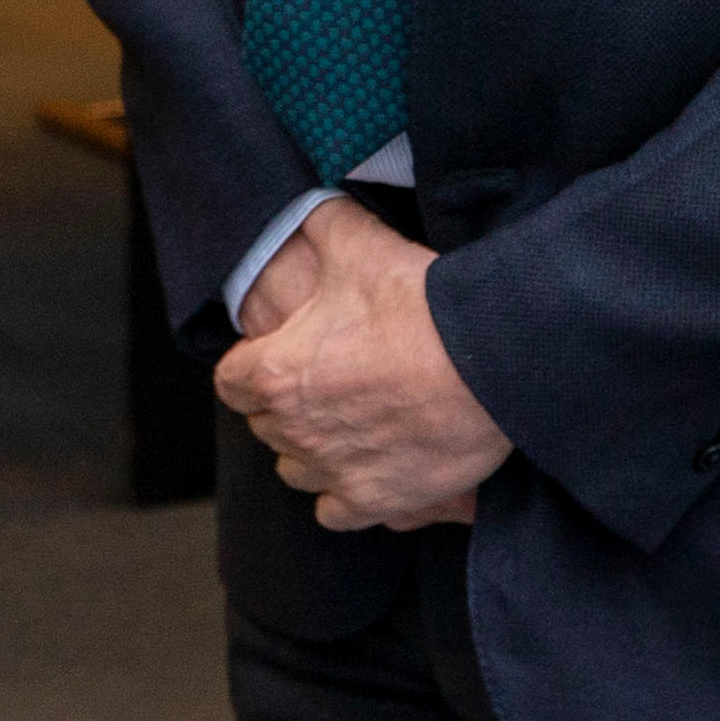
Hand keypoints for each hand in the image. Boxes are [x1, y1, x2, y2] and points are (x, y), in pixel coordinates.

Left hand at [214, 199, 510, 532]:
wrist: (488, 361)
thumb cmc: (418, 303)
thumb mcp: (357, 242)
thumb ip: (317, 224)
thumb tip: (303, 208)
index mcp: (275, 371)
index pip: (230, 380)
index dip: (251, 362)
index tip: (279, 351)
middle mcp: (294, 430)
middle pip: (263, 424)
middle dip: (282, 402)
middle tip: (322, 376)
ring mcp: (333, 471)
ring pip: (294, 470)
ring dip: (308, 448)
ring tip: (341, 422)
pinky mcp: (375, 501)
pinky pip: (334, 512)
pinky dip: (342, 492)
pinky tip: (363, 466)